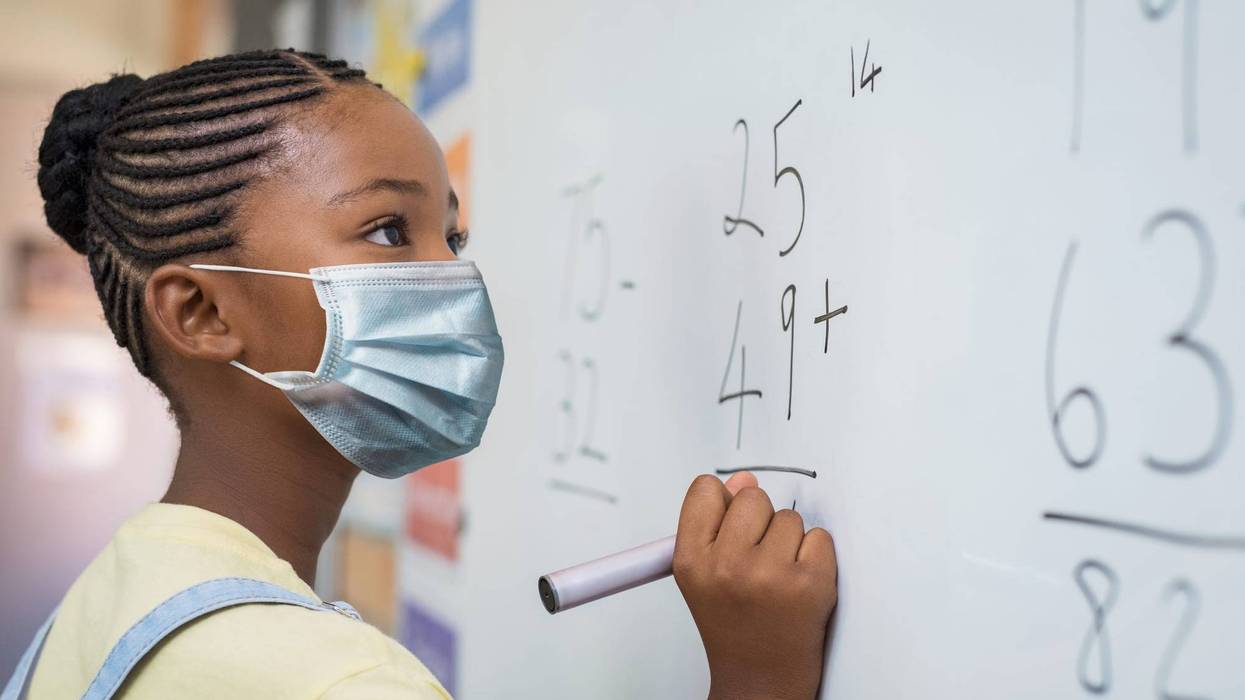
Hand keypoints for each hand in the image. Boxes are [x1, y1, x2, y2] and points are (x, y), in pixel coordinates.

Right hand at [673, 473, 837, 699]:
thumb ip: (717, 523)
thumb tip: (744, 480)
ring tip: (778, 578)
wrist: (761, 679)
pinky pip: (820, 538)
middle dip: (760, 521)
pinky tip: (800, 584)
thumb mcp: (704, 575)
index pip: (706, 490)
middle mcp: (726, 566)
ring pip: (790, 518)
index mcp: (691, 561)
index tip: (730, 522)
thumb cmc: (734, 625)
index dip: (724, 502)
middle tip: (758, 559)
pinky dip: (816, 557)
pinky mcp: (810, 585)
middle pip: (753, 496)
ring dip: (790, 542)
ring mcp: (769, 575)